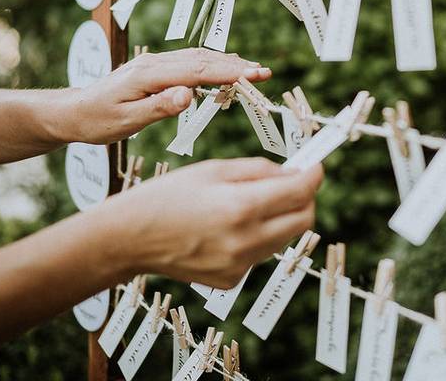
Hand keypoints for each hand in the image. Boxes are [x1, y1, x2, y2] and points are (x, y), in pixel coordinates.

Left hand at [60, 48, 270, 144]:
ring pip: (197, 59)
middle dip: (235, 66)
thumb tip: (188, 94)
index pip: (197, 71)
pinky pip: (189, 63)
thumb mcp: (125, 122)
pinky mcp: (155, 69)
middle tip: (264, 73)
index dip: (227, 72)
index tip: (254, 76)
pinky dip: (212, 65)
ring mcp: (154, 64)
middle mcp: (154, 63)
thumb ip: (158, 108)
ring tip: (253, 71)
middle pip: (202, 60)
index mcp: (149, 75)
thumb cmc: (96, 121)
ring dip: (226, 64)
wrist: (73, 111)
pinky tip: (224, 69)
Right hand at [104, 158, 323, 288]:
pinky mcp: (232, 280)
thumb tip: (295, 174)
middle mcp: (245, 241)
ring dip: (280, 217)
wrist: (130, 238)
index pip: (300, 192)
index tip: (316, 166)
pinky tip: (226, 228)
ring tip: (249, 203)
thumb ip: (259, 170)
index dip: (314, 175)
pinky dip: (256, 237)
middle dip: (304, 198)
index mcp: (240, 207)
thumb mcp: (214, 169)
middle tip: (291, 183)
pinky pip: (259, 254)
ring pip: (283, 238)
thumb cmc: (168, 195)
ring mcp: (239, 265)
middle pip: (303, 220)